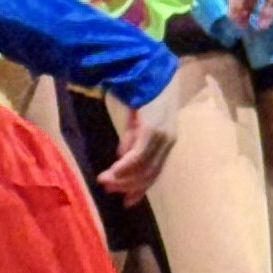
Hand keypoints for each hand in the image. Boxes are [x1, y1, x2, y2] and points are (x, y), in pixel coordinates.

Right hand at [98, 75, 184, 202]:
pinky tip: (113, 171)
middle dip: (128, 185)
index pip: (155, 171)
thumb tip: (122, 156)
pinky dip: (125, 166)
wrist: (149, 71)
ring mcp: (162, 137)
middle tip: (109, 191)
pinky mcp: (153, 131)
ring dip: (122, 178)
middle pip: (149, 173)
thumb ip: (132, 138)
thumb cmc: (144, 92)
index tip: (127, 201)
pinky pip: (138, 156)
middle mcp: (168, 142)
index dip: (140, 187)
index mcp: (167, 141)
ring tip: (105, 182)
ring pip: (143, 168)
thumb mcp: (138, 120)